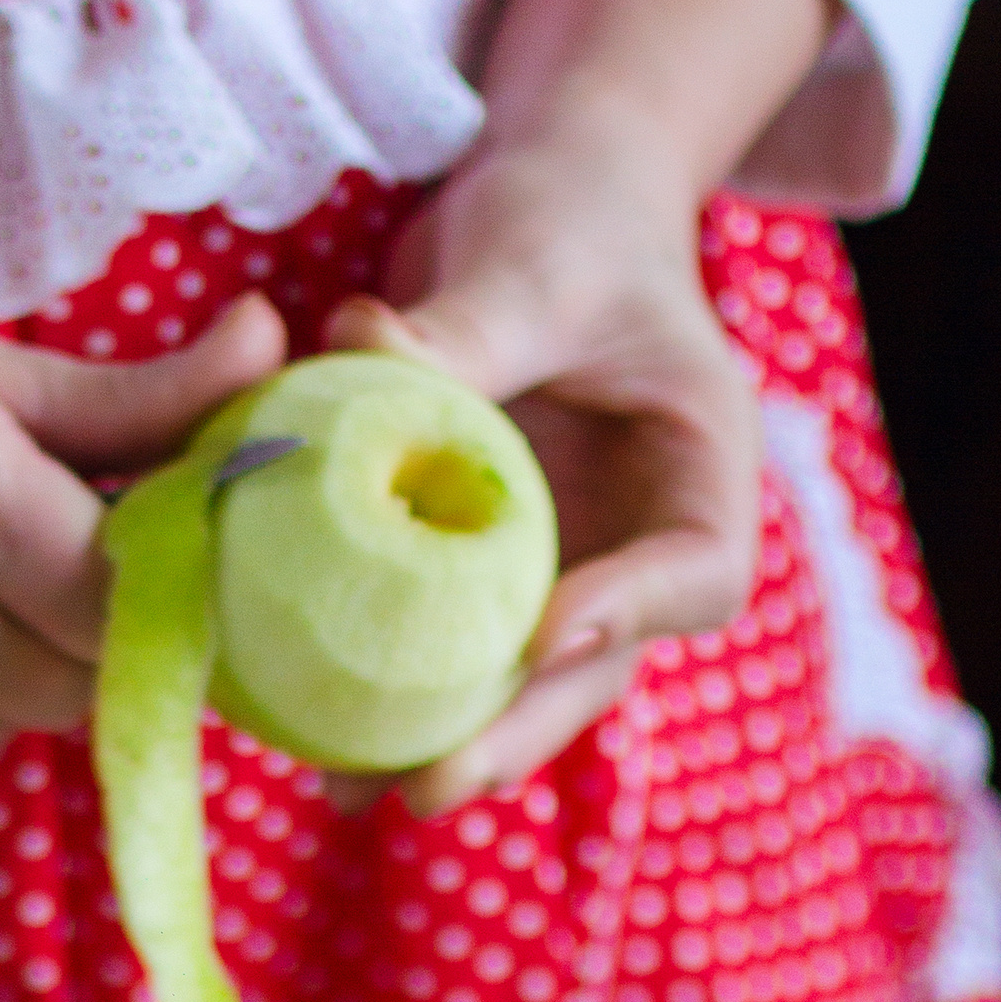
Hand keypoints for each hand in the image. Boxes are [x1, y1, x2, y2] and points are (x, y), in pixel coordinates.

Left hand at [320, 130, 762, 816]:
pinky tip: (300, 730)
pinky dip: (373, 687)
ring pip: (508, 685)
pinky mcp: (479, 577)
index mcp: (700, 474)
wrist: (543, 211)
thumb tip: (365, 356)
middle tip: (432, 785)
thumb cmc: (571, 217)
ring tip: (345, 790)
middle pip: (592, 670)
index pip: (695, 574)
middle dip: (513, 733)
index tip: (540, 634)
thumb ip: (471, 327)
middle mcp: (635, 547)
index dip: (624, 618)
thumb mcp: (535, 259)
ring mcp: (559, 573)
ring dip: (431, 741)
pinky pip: (434, 647)